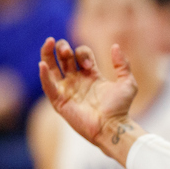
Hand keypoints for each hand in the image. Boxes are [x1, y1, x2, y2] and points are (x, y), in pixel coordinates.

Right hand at [39, 37, 137, 151]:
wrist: (112, 126)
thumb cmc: (120, 108)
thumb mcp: (127, 82)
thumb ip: (123, 64)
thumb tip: (115, 45)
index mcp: (91, 75)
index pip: (81, 55)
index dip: (84, 54)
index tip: (90, 66)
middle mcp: (77, 80)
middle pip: (64, 58)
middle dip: (63, 49)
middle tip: (66, 50)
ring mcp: (67, 90)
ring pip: (51, 68)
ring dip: (48, 54)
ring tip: (49, 41)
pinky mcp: (60, 101)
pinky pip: (48, 86)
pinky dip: (44, 75)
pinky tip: (42, 64)